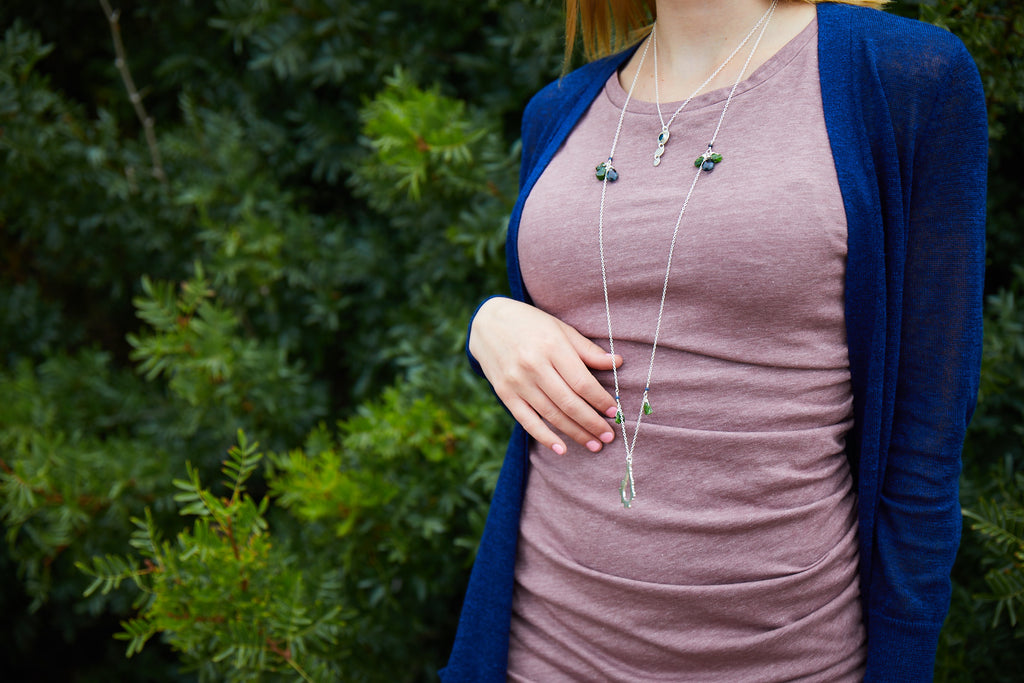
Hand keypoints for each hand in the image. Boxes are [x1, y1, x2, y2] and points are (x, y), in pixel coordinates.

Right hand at [469, 297, 621, 453]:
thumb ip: (587, 350)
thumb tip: (617, 363)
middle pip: (569, 402)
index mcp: (552, 347)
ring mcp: (517, 382)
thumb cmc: (532, 324)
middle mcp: (534, 366)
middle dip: (592, 423)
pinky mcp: (505, 393)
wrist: (488, 322)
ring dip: (575, 433)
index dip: (600, 400)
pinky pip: (527, 421)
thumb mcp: (561, 330)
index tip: (614, 412)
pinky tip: (562, 449)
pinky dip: (545, 437)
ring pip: (551, 415)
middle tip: (609, 436)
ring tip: (594, 445)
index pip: (582, 382)